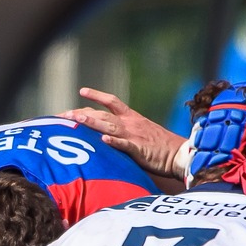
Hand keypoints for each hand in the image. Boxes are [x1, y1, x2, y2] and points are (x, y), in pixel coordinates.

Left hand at [63, 88, 184, 178]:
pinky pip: (125, 145)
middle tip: (64, 115)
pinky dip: (114, 141)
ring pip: (110, 126)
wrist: (181, 154)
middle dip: (83, 114)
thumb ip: (126, 132)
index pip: (111, 101)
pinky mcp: (140, 150)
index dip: (96, 96)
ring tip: (77, 119)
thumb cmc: (161, 148)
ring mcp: (134, 136)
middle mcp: (131, 123)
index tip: (81, 91)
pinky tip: (103, 140)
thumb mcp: (143, 134)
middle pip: (103, 114)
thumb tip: (110, 134)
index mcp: (132, 118)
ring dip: (93, 122)